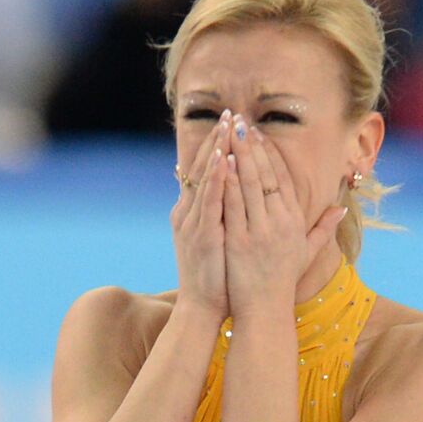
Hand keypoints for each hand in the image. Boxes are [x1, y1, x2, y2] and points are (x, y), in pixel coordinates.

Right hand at [170, 109, 233, 319]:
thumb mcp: (220, 239)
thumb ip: (225, 215)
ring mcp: (192, 222)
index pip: (205, 171)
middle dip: (216, 139)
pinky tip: (226, 159)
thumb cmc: (216, 278)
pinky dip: (217, 178)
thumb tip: (234, 197)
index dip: (217, 146)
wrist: (202, 308)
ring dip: (216, 150)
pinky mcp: (202, 235)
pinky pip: (210, 201)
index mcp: (194, 212)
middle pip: (202, 167)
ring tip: (227, 125)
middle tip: (229, 113)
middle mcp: (188, 212)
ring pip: (205, 178)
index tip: (231, 124)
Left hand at [221, 114, 346, 316]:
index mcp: (294, 222)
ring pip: (250, 185)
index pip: (283, 179)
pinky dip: (228, 182)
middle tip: (241, 120)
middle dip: (253, 145)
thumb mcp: (307, 253)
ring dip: (240, 155)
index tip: (259, 133)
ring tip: (229, 131)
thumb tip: (341, 206)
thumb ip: (324, 228)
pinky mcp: (239, 241)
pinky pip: (233, 206)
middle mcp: (279, 223)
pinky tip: (222, 162)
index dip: (270, 154)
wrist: (265, 312)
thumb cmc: (282, 282)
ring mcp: (259, 231)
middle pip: (266, 175)